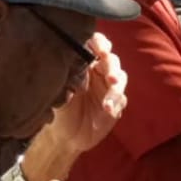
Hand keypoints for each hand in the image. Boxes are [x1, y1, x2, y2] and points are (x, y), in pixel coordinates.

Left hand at [22, 34, 126, 180]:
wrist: (65, 137)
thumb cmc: (59, 109)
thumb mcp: (59, 91)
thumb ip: (68, 76)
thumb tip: (74, 63)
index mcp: (84, 63)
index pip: (95, 45)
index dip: (100, 44)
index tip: (101, 50)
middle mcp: (99, 72)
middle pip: (111, 60)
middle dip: (112, 64)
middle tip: (109, 72)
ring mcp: (109, 87)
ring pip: (120, 77)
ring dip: (117, 83)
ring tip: (112, 87)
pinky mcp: (117, 103)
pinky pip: (121, 99)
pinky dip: (116, 102)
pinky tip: (108, 109)